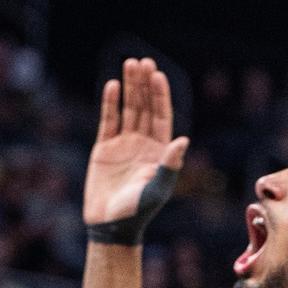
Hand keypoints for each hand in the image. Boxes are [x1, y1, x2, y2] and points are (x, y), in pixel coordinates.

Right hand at [84, 58, 188, 225]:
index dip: (160, 96)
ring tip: (129, 64)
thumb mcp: (157, 189)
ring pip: (128, 109)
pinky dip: (110, 103)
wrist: (111, 226)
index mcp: (159, 152)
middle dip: (144, 85)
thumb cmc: (137, 212)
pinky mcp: (104, 149)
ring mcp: (124, 145)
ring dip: (129, 87)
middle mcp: (143, 144)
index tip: (158, 75)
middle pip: (145, 107)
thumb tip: (183, 140)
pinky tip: (112, 85)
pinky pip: (108, 120)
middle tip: (143, 62)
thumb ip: (169, 165)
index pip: (161, 117)